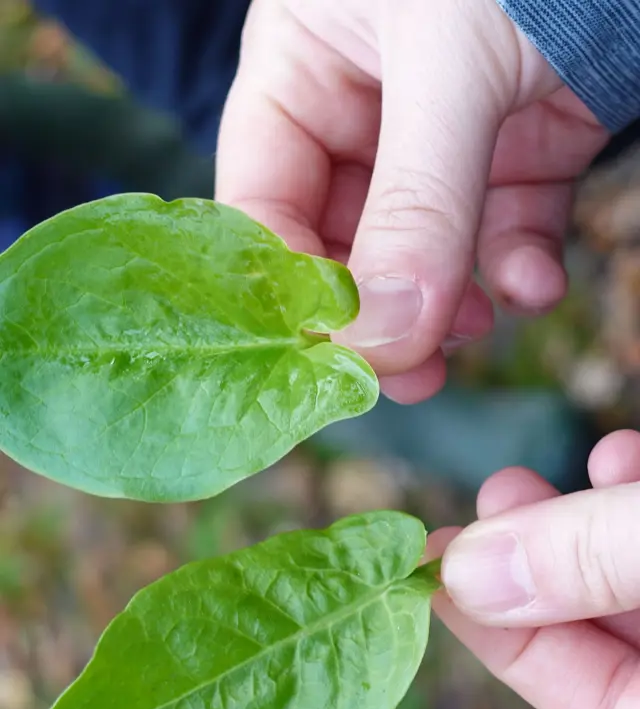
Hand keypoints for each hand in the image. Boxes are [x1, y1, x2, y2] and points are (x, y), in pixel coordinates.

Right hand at [216, 0, 607, 401]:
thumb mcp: (449, 61)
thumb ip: (416, 202)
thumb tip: (383, 337)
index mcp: (303, 65)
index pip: (263, 201)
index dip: (290, 287)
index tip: (327, 357)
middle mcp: (363, 108)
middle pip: (343, 245)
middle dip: (379, 314)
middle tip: (409, 375)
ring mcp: (443, 137)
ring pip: (426, 257)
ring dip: (452, 306)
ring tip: (479, 328)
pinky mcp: (518, 154)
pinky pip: (503, 237)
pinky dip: (520, 271)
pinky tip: (537, 282)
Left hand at [430, 430, 639, 708]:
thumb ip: (595, 562)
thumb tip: (469, 574)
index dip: (511, 647)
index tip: (435, 577)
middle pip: (615, 642)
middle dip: (535, 570)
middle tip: (471, 517)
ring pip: (639, 581)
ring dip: (581, 524)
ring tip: (515, 480)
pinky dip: (639, 497)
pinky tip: (613, 453)